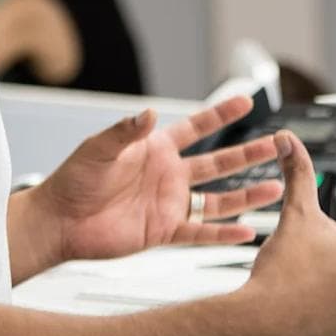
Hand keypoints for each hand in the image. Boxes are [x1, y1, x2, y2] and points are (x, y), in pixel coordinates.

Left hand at [35, 96, 284, 261]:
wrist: (59, 222)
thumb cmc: (72, 181)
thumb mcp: (99, 148)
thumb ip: (126, 131)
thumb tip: (149, 112)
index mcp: (156, 149)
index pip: (197, 127)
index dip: (221, 115)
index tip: (247, 101)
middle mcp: (168, 175)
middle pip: (218, 162)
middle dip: (248, 154)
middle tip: (276, 146)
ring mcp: (169, 203)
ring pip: (218, 198)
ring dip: (246, 194)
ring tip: (275, 189)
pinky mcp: (163, 231)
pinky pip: (200, 232)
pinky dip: (223, 234)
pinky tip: (246, 232)